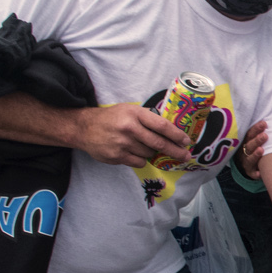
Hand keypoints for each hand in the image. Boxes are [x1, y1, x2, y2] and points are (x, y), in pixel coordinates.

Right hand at [73, 104, 191, 166]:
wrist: (85, 127)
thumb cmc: (113, 118)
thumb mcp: (130, 110)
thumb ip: (149, 118)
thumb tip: (173, 131)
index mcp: (135, 114)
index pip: (162, 126)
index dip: (177, 135)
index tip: (186, 141)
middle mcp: (129, 128)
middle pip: (159, 143)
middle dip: (176, 151)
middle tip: (186, 156)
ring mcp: (122, 143)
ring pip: (150, 153)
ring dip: (152, 152)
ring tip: (143, 145)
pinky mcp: (117, 156)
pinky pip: (139, 162)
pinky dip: (141, 159)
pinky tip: (134, 152)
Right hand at [236, 120, 268, 179]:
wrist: (248, 165)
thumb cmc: (256, 147)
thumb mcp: (256, 138)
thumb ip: (263, 130)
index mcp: (246, 141)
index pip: (250, 133)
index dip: (256, 128)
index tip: (265, 123)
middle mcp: (244, 151)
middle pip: (249, 145)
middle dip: (256, 140)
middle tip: (265, 135)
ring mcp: (246, 162)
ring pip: (249, 159)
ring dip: (255, 155)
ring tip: (261, 150)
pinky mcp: (249, 172)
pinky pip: (251, 174)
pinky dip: (255, 174)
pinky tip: (259, 174)